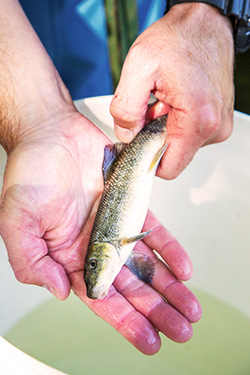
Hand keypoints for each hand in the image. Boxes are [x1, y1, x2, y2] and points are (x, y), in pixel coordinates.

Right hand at [0, 112, 200, 354]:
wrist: (50, 133)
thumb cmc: (30, 172)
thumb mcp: (17, 221)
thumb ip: (32, 262)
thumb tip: (59, 292)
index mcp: (66, 255)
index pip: (100, 297)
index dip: (124, 321)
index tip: (148, 339)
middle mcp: (93, 245)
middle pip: (129, 287)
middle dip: (155, 310)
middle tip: (180, 330)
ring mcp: (113, 226)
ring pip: (145, 264)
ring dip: (168, 287)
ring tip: (189, 308)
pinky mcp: (129, 204)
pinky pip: (152, 231)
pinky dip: (168, 249)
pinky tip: (182, 268)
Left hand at [110, 3, 233, 178]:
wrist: (204, 23)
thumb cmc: (177, 39)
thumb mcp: (139, 66)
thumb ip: (125, 107)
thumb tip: (126, 135)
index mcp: (198, 120)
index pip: (168, 168)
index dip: (147, 158)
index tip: (137, 138)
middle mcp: (215, 128)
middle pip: (173, 155)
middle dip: (154, 137)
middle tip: (151, 107)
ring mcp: (219, 125)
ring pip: (180, 144)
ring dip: (164, 127)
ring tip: (164, 99)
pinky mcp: (218, 120)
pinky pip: (189, 133)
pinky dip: (175, 121)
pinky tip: (173, 99)